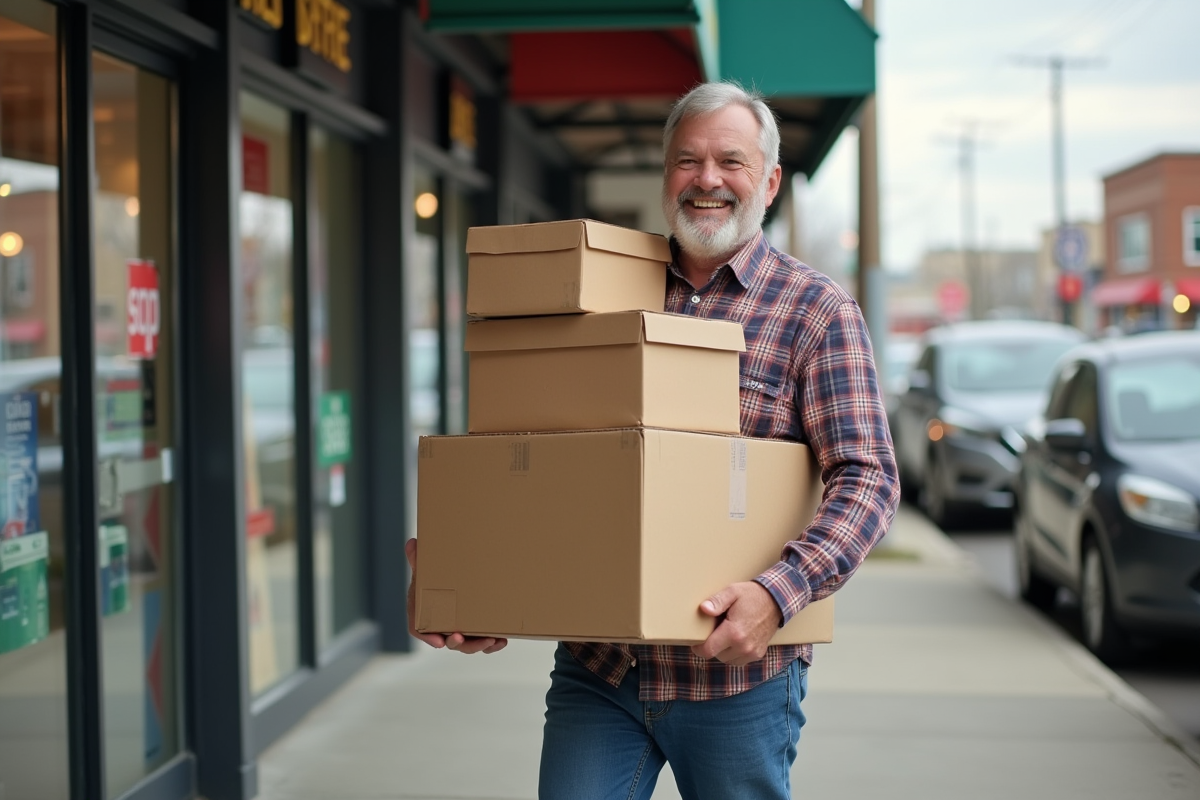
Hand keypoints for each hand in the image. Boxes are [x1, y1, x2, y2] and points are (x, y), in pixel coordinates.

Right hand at [405, 538, 507, 654]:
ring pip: (466, 644)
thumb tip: (413, 544)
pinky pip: (480, 641)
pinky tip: (501, 641)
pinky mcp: (473, 629)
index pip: (419, 628)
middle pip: (445, 640)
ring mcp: (458, 628)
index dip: (427, 637)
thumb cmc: (435, 574)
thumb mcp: (425, 566)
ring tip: (491, 641)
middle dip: (455, 642)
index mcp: (423, 611)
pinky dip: (491, 644)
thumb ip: (418, 558)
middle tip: (460, 637)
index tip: (437, 642)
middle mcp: (440, 623)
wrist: (450, 574)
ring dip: (478, 645)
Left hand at [690, 581, 782, 665]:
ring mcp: (752, 652)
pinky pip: (739, 660)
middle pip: (716, 655)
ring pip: (727, 660)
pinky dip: (734, 653)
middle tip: (714, 630)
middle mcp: (743, 646)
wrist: (776, 601)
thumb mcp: (733, 592)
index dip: (698, 648)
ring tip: (725, 635)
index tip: (696, 641)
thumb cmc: (752, 595)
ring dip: (723, 651)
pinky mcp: (758, 654)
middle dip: (712, 645)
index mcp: (734, 632)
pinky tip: (735, 640)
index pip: (708, 650)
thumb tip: (704, 609)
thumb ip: (717, 601)